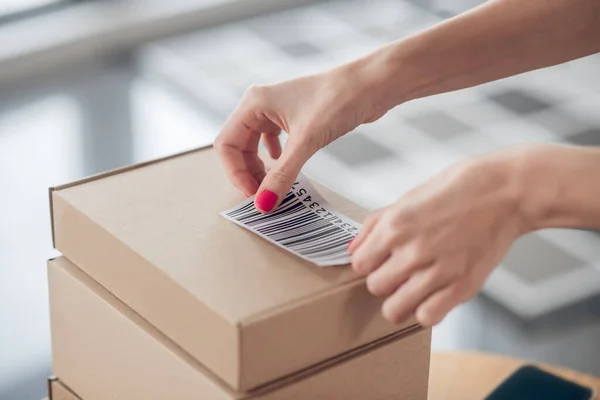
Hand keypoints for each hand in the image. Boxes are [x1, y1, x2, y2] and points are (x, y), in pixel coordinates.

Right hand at [215, 60, 386, 211]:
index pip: (226, 144)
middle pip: (238, 146)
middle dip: (247, 173)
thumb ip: (282, 175)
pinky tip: (284, 166)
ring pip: (254, 145)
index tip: (253, 195)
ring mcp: (276, 110)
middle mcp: (260, 105)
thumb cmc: (339, 99)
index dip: (235, 173)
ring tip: (273, 186)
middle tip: (264, 196)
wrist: (372, 84)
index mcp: (254, 103)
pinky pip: (272, 141)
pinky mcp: (294, 117)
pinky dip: (274, 158)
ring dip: (260, 168)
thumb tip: (263, 204)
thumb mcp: (307, 142)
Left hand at [349, 150, 527, 326]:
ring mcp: (437, 272)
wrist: (507, 192)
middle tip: (399, 272)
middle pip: (375, 287)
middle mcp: (412, 251)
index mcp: (395, 225)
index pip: (359, 264)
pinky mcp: (461, 287)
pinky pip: (426, 318)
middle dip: (384, 280)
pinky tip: (432, 295)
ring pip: (394, 309)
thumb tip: (354, 248)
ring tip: (412, 288)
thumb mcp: (409, 197)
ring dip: (400, 301)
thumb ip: (376, 224)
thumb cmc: (459, 189)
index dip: (368, 263)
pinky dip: (425, 311)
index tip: (380, 260)